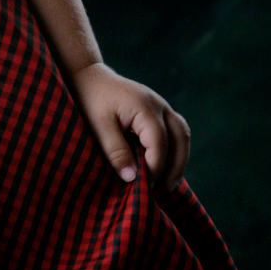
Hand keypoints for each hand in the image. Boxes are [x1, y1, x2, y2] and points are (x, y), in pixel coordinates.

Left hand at [70, 62, 190, 188]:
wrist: (87, 77)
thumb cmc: (90, 101)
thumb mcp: (98, 127)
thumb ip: (116, 151)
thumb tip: (132, 177)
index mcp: (145, 107)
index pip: (159, 144)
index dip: (155, 168)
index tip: (143, 187)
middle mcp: (160, 105)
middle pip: (180, 139)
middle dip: (173, 168)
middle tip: (160, 192)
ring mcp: (162, 107)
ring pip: (182, 136)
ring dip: (178, 161)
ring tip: (166, 185)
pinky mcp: (159, 111)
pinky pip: (176, 133)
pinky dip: (174, 151)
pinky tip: (164, 169)